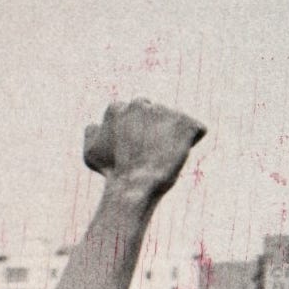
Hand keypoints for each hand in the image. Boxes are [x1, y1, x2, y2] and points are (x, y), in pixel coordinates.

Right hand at [82, 98, 205, 202]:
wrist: (133, 184)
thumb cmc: (112, 172)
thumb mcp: (92, 152)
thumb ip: (93, 134)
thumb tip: (97, 124)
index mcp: (118, 108)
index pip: (135, 114)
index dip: (137, 132)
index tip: (136, 147)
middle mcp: (141, 104)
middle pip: (156, 113)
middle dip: (156, 127)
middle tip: (152, 150)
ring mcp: (164, 112)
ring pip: (175, 122)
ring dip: (173, 135)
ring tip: (163, 155)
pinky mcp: (185, 123)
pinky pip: (197, 129)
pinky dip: (193, 140)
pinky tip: (181, 153)